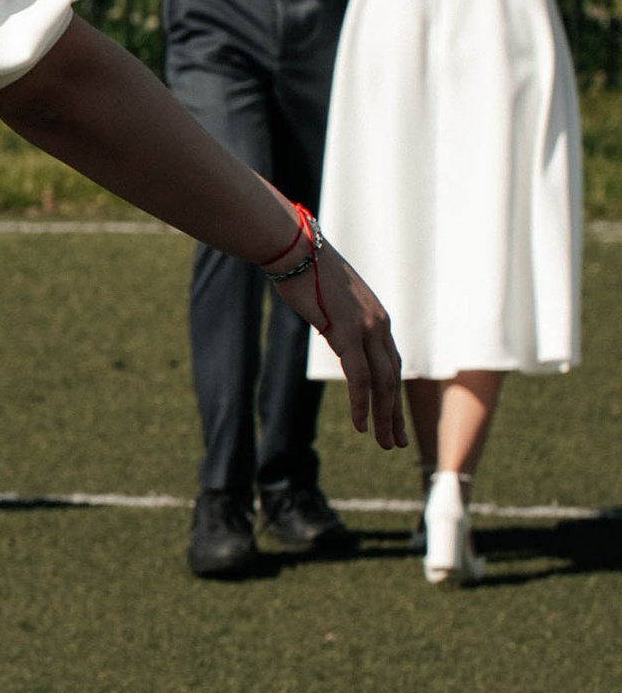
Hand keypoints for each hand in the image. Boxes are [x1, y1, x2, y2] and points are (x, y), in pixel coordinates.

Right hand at [268, 231, 403, 449]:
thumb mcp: (330, 298)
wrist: (295, 249)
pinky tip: (362, 425)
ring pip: (383, 383)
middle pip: (393, 378)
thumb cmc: (306, 269)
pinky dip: (363, 404)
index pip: (391, 363)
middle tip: (396, 441)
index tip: (391, 416)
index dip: (393, 393)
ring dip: (384, 416)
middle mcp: (379, 325)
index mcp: (378, 317)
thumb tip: (331, 326)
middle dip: (394, 413)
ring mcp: (366, 329)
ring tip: (384, 443)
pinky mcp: (347, 333)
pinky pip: (360, 378)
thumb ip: (338, 318)